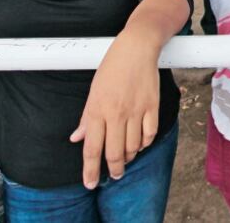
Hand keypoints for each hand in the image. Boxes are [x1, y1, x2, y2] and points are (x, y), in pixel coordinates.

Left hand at [71, 33, 160, 187]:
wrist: (137, 47)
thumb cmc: (112, 67)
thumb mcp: (94, 90)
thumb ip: (87, 117)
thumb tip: (77, 138)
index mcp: (97, 109)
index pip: (92, 149)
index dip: (90, 170)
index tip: (90, 183)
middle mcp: (116, 113)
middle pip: (114, 153)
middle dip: (114, 169)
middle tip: (114, 175)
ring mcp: (136, 110)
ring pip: (133, 147)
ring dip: (130, 157)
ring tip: (127, 158)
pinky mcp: (152, 106)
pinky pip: (149, 134)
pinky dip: (145, 143)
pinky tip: (140, 143)